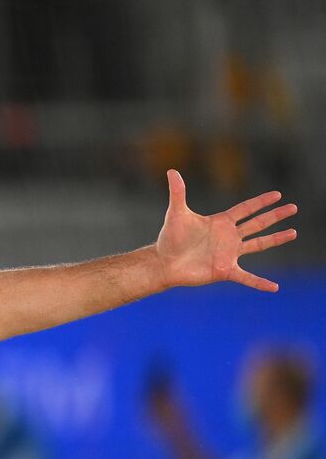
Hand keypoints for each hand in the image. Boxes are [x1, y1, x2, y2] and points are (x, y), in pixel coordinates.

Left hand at [155, 170, 296, 292]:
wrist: (164, 263)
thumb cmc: (169, 238)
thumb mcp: (176, 213)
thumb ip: (178, 192)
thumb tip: (172, 170)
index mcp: (220, 222)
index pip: (246, 209)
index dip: (261, 201)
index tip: (277, 195)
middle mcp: (228, 237)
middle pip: (257, 223)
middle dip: (275, 216)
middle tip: (293, 208)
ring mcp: (229, 254)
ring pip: (258, 244)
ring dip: (276, 239)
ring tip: (293, 232)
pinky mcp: (225, 270)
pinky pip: (247, 278)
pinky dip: (260, 283)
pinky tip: (274, 287)